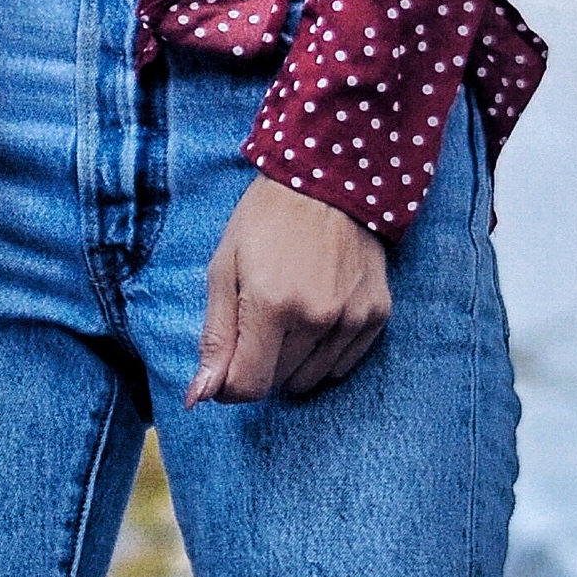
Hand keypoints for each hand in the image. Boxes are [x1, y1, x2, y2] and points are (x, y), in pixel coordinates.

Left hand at [189, 175, 388, 403]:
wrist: (330, 180)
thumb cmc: (266, 221)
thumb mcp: (224, 269)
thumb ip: (215, 337)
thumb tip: (200, 396)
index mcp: (270, 305)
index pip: (248, 387)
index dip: (230, 383)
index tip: (228, 359)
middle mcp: (316, 317)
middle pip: (277, 383)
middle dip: (260, 363)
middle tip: (259, 318)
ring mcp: (351, 318)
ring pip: (310, 380)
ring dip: (292, 361)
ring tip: (290, 314)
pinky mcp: (376, 315)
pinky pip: (341, 366)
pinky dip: (323, 354)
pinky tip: (318, 314)